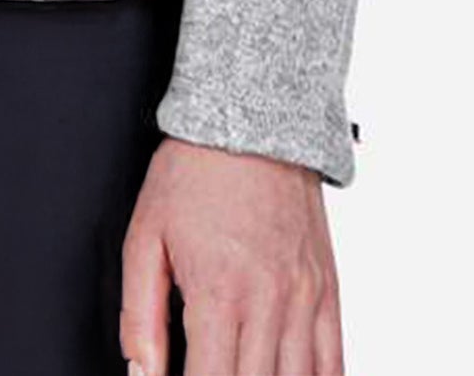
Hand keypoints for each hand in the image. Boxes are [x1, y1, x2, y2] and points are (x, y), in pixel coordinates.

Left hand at [119, 137, 344, 375]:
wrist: (252, 123)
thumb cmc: (195, 173)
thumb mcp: (144, 237)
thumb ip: (140, 315)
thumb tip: (141, 373)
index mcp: (218, 292)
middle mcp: (267, 301)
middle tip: (210, 372)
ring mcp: (303, 299)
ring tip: (243, 373)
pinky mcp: (326, 290)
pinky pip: (333, 361)